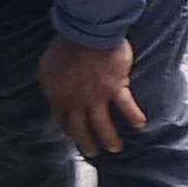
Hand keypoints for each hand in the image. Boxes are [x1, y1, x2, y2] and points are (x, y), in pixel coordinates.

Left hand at [40, 36, 143, 159]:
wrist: (86, 33)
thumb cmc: (65, 47)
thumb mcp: (47, 68)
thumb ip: (52, 85)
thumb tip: (54, 93)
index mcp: (59, 96)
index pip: (63, 120)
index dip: (69, 130)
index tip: (74, 136)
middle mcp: (78, 102)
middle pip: (82, 128)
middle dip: (87, 143)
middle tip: (93, 153)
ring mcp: (98, 96)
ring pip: (103, 125)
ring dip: (109, 139)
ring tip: (115, 148)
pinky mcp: (117, 88)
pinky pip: (127, 107)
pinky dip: (134, 117)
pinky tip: (140, 125)